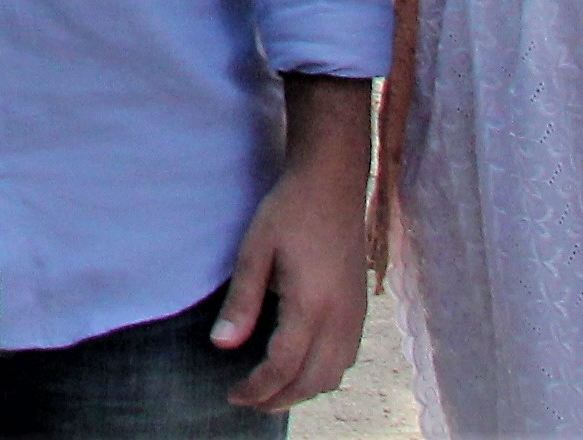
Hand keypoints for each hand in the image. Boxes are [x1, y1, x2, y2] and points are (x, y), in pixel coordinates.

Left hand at [209, 146, 367, 409]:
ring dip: (303, 389)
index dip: (256, 388)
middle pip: (312, 381)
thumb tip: (221, 345)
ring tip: (271, 389)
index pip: (283, 367)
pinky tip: (302, 366)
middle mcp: (341, 318)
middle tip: (247, 400)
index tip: (231, 395)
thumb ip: (242, 301)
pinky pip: (346, 358)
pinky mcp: (361, 308)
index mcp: (312, 306)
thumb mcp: (255, 249)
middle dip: (278, 398)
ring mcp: (356, 315)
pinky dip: (323, 374)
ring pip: (334, 375)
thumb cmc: (289, 210)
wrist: (333, 183)